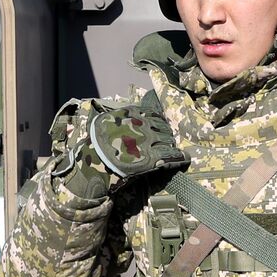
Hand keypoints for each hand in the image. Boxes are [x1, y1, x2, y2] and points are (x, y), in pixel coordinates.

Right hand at [57, 105, 187, 198]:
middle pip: (161, 125)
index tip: (160, 122)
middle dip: (166, 131)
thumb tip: (126, 116)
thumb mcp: (103, 124)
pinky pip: (171, 155)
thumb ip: (117, 117)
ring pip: (168, 138)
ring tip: (174, 145)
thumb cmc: (93, 145)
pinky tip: (185, 157)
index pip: (150, 112)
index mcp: (128, 114)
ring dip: (171, 142)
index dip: (157, 119)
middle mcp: (140, 125)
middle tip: (168, 136)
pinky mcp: (151, 159)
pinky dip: (180, 156)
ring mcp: (147, 141)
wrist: (91, 164)